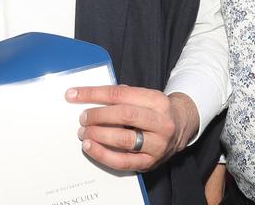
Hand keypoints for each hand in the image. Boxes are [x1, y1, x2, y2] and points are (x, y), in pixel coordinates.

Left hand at [67, 85, 198, 171]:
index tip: (74, 94)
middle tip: (82, 118)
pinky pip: (123, 161)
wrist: (180, 127)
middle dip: (97, 115)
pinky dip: (103, 155)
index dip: (94, 93)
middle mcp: (161, 122)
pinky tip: (90, 147)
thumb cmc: (154, 111)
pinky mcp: (150, 162)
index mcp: (157, 100)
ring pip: (124, 139)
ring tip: (84, 132)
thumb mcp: (143, 97)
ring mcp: (157, 144)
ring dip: (98, 135)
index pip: (120, 94)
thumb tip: (87, 96)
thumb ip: (120, 95)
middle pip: (124, 115)